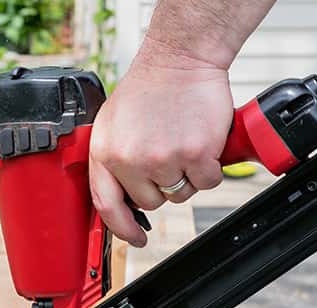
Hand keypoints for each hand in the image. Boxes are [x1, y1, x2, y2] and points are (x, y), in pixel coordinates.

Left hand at [89, 54, 234, 246]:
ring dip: (187, 176)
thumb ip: (112, 160)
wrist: (180, 59)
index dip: (121, 228)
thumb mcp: (111, 124)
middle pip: (150, 202)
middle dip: (161, 186)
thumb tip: (120, 198)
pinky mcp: (195, 155)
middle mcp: (131, 160)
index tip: (134, 238)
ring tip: (182, 142)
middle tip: (167, 155)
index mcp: (105, 153)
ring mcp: (163, 159)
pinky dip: (211, 168)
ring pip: (179, 194)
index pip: (107, 205)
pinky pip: (206, 183)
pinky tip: (202, 144)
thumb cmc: (149, 89)